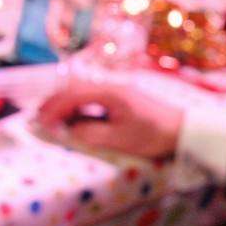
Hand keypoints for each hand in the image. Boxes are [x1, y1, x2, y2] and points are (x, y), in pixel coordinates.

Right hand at [37, 83, 182, 158]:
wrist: (184, 129)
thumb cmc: (154, 134)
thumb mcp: (119, 140)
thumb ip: (90, 134)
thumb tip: (68, 130)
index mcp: (109, 93)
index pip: (71, 95)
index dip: (53, 110)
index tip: (43, 126)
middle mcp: (112, 86)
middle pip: (74, 88)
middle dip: (55, 104)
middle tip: (41, 121)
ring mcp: (118, 90)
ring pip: (83, 91)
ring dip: (67, 104)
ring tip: (55, 121)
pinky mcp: (124, 97)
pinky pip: (94, 96)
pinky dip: (80, 106)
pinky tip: (77, 119)